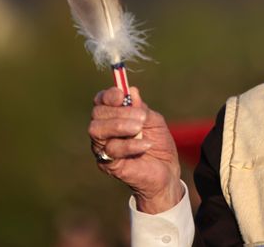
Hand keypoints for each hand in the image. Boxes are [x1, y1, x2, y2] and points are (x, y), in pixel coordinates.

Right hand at [89, 86, 182, 213]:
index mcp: (113, 117)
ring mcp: (103, 147)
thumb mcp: (154, 121)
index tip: (122, 96)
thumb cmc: (158, 144)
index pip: (101, 101)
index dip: (109, 95)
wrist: (166, 172)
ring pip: (97, 130)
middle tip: (141, 118)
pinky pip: (111, 150)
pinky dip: (130, 145)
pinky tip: (146, 145)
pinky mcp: (107, 164)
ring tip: (140, 129)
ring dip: (120, 125)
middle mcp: (103, 131)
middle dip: (118, 112)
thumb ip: (141, 108)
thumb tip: (131, 91)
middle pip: (97, 113)